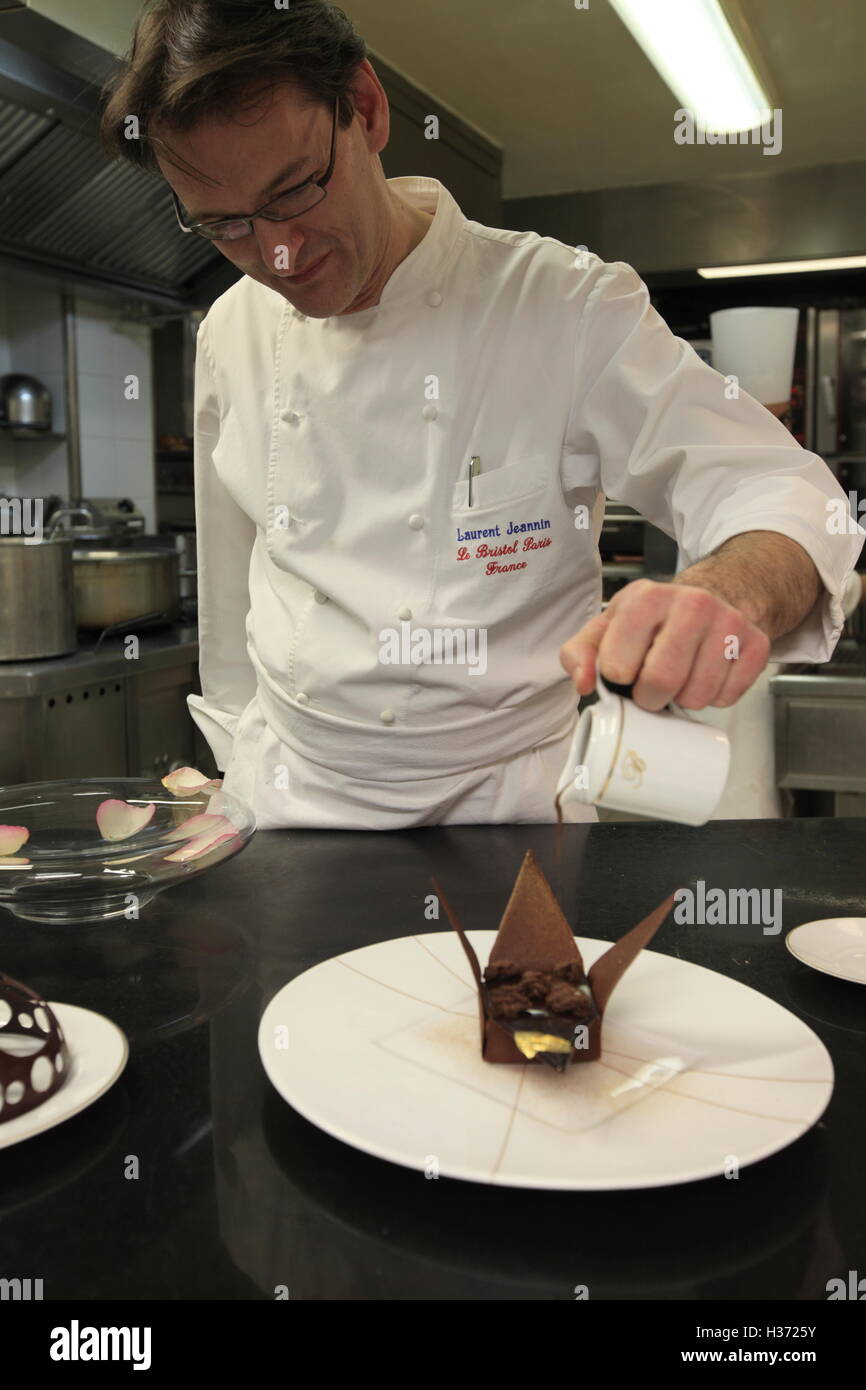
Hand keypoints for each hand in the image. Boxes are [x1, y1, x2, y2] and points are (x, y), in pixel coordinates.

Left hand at [560, 578, 771, 710]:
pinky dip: (713, 697)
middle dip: (650, 697)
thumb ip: (580, 654)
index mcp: (646, 597)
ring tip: (680, 678)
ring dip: (682, 700)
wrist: (711, 597)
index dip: (618, 678)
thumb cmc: (652, 620)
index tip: (625, 669)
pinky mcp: (756, 644)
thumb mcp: (606, 628)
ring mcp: (728, 622)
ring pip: (697, 695)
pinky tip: (706, 675)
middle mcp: (691, 603)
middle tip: (651, 685)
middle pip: (661, 681)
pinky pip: (727, 697)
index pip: (617, 665)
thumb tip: (583, 682)